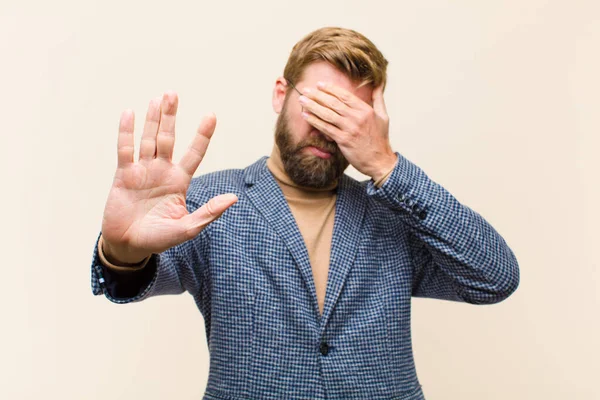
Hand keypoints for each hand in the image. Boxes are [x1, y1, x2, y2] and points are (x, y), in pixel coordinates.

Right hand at [101, 92, 237, 263]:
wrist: (129, 245)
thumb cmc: (159, 238)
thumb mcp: (187, 228)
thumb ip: (209, 212)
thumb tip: (233, 198)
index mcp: (179, 181)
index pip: (194, 153)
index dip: (202, 135)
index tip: (211, 115)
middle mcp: (162, 171)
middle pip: (168, 138)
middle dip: (171, 116)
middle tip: (173, 93)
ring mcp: (142, 170)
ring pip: (149, 138)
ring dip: (152, 118)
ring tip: (158, 98)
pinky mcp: (123, 174)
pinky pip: (125, 149)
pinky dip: (127, 132)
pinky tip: (130, 113)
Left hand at [298, 81, 396, 180]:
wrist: (380, 161)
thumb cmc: (380, 139)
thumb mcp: (383, 116)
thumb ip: (378, 98)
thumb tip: (378, 83)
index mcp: (365, 110)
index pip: (345, 95)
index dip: (331, 89)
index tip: (319, 84)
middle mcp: (357, 118)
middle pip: (333, 103)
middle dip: (317, 95)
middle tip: (305, 90)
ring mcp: (350, 129)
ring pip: (327, 114)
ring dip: (313, 106)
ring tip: (302, 100)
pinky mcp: (343, 140)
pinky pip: (326, 128)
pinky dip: (314, 121)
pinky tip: (306, 115)